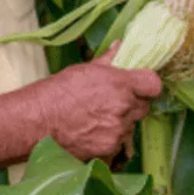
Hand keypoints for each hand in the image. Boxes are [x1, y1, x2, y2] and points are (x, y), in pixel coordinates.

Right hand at [29, 43, 162, 160]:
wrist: (39, 121)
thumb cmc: (58, 92)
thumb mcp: (85, 69)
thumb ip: (108, 59)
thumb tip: (121, 45)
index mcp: (120, 84)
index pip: (154, 84)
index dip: (148, 85)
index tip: (140, 86)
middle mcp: (123, 107)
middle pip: (144, 107)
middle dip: (132, 105)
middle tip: (112, 103)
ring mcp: (118, 130)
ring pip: (130, 125)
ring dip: (119, 122)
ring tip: (96, 118)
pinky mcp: (110, 148)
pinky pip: (118, 142)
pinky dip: (109, 138)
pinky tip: (91, 131)